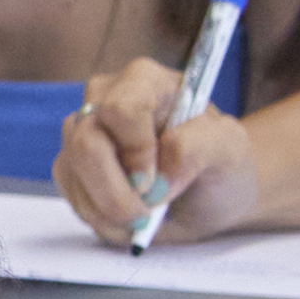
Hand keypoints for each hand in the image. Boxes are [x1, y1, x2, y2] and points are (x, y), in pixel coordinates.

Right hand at [54, 57, 259, 247]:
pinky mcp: (70, 163)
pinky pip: (70, 193)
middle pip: (87, 143)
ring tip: (142, 218)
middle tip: (143, 215)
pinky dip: (98, 216)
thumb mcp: (230, 150)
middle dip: (114, 191)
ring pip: (73, 171)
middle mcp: (105, 98)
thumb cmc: (217, 163)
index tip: (155, 183)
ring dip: (108, 209)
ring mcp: (82, 130)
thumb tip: (157, 173)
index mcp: (145, 81)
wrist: (204, 192)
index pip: (122, 108)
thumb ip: (199, 147)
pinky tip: (125, 216)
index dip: (135, 150)